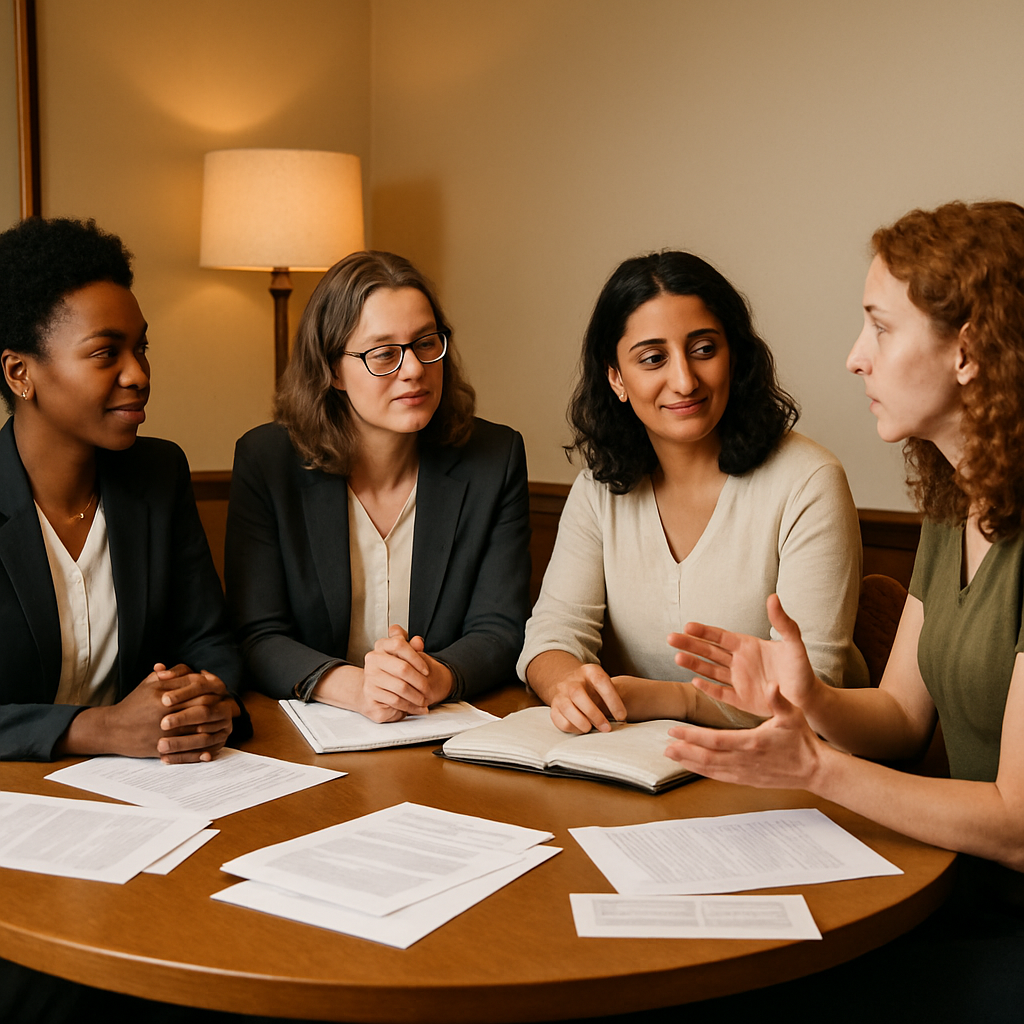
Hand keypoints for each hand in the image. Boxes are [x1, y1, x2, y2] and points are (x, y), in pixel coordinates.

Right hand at [62, 665, 233, 761]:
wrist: (111, 729)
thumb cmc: (134, 704)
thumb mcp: (150, 683)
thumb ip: (173, 674)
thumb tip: (197, 671)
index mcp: (163, 694)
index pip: (196, 687)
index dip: (211, 686)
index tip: (220, 688)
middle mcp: (164, 712)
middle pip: (201, 707)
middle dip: (217, 706)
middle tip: (228, 706)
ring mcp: (163, 731)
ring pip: (196, 730)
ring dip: (213, 729)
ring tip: (223, 728)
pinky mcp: (160, 748)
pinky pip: (184, 753)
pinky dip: (198, 753)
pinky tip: (208, 752)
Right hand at [314, 627, 453, 723]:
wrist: (367, 694)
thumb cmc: (389, 675)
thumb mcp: (402, 659)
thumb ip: (411, 649)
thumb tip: (419, 639)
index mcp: (381, 649)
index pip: (401, 648)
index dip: (418, 658)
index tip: (427, 669)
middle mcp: (373, 663)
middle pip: (403, 671)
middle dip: (420, 683)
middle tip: (430, 691)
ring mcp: (370, 682)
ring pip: (399, 689)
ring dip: (417, 698)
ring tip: (426, 703)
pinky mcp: (371, 700)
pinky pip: (393, 703)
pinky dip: (409, 708)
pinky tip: (417, 709)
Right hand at [548, 663, 627, 734]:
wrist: (568, 683)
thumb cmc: (593, 689)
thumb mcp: (604, 685)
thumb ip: (612, 698)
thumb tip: (621, 718)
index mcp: (589, 671)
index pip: (600, 681)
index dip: (612, 700)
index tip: (621, 716)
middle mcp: (572, 681)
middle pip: (578, 694)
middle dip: (594, 714)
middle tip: (606, 728)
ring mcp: (561, 694)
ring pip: (567, 708)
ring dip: (582, 722)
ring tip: (592, 729)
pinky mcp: (554, 708)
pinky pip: (561, 720)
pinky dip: (573, 728)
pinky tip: (582, 728)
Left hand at [663, 681, 823, 789]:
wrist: (815, 770)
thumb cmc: (803, 740)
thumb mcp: (793, 715)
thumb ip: (779, 700)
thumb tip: (771, 684)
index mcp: (752, 742)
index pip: (716, 740)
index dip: (693, 736)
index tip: (675, 730)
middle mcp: (745, 760)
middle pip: (707, 757)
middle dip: (684, 751)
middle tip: (664, 745)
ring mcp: (746, 773)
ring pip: (711, 769)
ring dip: (689, 762)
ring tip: (671, 755)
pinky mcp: (748, 780)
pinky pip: (720, 777)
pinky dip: (703, 772)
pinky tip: (692, 767)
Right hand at [667, 595, 819, 717]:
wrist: (808, 700)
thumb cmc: (802, 671)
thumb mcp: (794, 644)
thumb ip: (782, 622)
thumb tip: (773, 597)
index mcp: (747, 646)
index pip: (720, 637)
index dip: (704, 631)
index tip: (687, 626)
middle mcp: (739, 662)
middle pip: (709, 651)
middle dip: (690, 644)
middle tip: (670, 638)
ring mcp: (738, 681)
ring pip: (710, 671)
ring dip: (694, 664)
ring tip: (677, 658)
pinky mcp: (741, 700)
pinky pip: (721, 693)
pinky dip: (708, 688)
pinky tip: (695, 681)